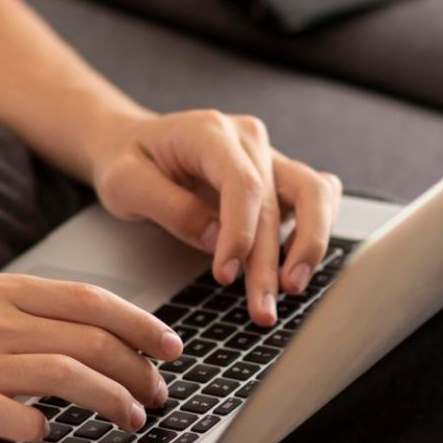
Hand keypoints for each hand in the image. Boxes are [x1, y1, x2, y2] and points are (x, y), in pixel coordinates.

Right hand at [0, 274, 182, 442]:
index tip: (172, 345)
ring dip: (113, 400)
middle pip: (91, 338)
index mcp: (1, 293)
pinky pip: (16, 417)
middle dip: (139, 368)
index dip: (141, 324)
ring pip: (69, 374)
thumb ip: (28, 317)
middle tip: (159, 392)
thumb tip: (96, 336)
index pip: (91, 301)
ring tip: (133, 419)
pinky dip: (44, 427)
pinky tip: (52, 435)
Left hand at [90, 110, 342, 326]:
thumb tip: (216, 240)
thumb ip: (170, 208)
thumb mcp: (126, 183)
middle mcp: (248, 139)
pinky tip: (296, 265)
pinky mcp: (278, 176)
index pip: (242, 184)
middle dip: (271, 262)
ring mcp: (268, 155)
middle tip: (261, 310)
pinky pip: (317, 198)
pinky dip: (315, 230)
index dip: (240, 234)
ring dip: (309, 246)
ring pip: (314, 194)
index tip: (225, 275)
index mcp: (209, 132)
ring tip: (290, 290)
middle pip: (277, 200)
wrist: (132, 144)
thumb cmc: (127, 161)